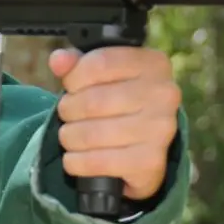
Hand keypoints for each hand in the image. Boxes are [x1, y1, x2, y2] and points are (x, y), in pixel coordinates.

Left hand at [49, 47, 179, 200]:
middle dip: (68, 110)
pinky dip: (76, 162)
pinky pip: (97, 162)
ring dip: (70, 137)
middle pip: (93, 101)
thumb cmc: (119, 100)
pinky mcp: (150, 162)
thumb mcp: (101, 75)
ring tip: (71, 135)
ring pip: (91, 134)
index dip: (74, 77)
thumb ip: (77, 63)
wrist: (145, 143)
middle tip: (67, 114)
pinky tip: (76, 158)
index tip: (71, 86)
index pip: (101, 63)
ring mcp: (160, 131)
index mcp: (153, 64)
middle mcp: (163, 95)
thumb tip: (59, 60)